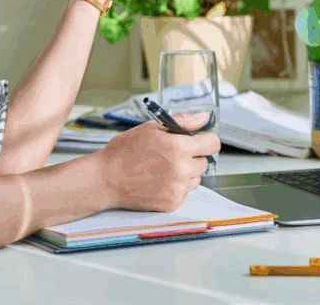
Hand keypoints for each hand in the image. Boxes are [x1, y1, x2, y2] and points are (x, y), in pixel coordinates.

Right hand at [97, 112, 219, 212]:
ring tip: (162, 169)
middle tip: (171, 155)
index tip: (198, 141)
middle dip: (192, 157)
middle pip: (205, 162)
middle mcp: (181, 170)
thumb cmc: (125, 151)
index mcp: (178, 147)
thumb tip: (205, 116)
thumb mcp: (151, 128)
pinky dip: (175, 187)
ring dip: (186, 173)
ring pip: (196, 178)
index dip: (206, 140)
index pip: (213, 144)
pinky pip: (184, 192)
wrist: (106, 179)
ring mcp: (177, 189)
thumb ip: (182, 122)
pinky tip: (158, 181)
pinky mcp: (172, 203)